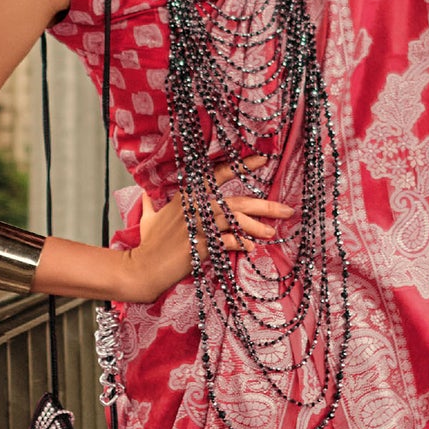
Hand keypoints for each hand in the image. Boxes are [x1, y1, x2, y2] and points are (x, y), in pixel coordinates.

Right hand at [117, 157, 294, 303]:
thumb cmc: (147, 245)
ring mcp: (197, 226)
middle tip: (287, 209)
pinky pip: (228, 242)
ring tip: (271, 232)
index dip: (241, 165)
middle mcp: (194, 208)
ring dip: (256, 227)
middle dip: (265, 205)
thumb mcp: (147, 219)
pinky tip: (250, 248)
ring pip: (235, 221)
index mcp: (186, 196)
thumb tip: (146, 197)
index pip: (216, 174)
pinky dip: (240, 244)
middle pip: (236, 202)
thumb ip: (150, 205)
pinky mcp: (200, 246)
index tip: (264, 159)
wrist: (141, 269)